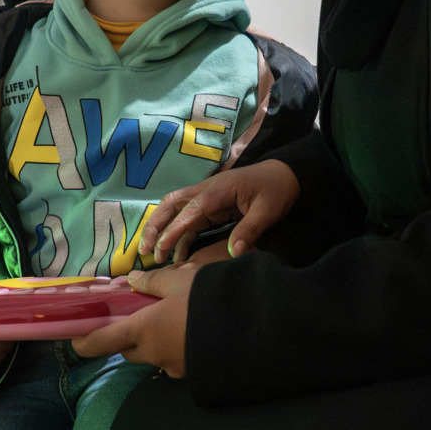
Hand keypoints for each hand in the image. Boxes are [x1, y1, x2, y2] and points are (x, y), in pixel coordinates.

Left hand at [72, 263, 196, 376]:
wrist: (251, 328)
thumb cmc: (208, 299)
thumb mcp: (181, 281)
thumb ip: (153, 282)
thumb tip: (132, 281)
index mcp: (143, 330)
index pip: (101, 342)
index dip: (84, 341)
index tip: (75, 339)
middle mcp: (154, 354)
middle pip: (128, 350)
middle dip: (127, 337)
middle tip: (137, 317)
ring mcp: (175, 367)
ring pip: (154, 356)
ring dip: (154, 342)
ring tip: (174, 321)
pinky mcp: (195, 373)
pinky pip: (176, 360)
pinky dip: (177, 348)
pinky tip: (193, 332)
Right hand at [140, 159, 299, 264]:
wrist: (284, 175)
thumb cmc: (276, 190)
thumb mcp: (267, 211)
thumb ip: (250, 230)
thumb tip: (235, 252)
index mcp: (218, 190)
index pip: (190, 210)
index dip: (174, 229)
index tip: (161, 247)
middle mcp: (206, 191)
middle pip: (171, 204)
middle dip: (155, 226)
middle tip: (145, 251)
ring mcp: (206, 198)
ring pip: (174, 211)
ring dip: (161, 230)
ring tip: (152, 254)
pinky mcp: (210, 206)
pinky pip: (188, 220)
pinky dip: (177, 235)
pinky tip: (174, 254)